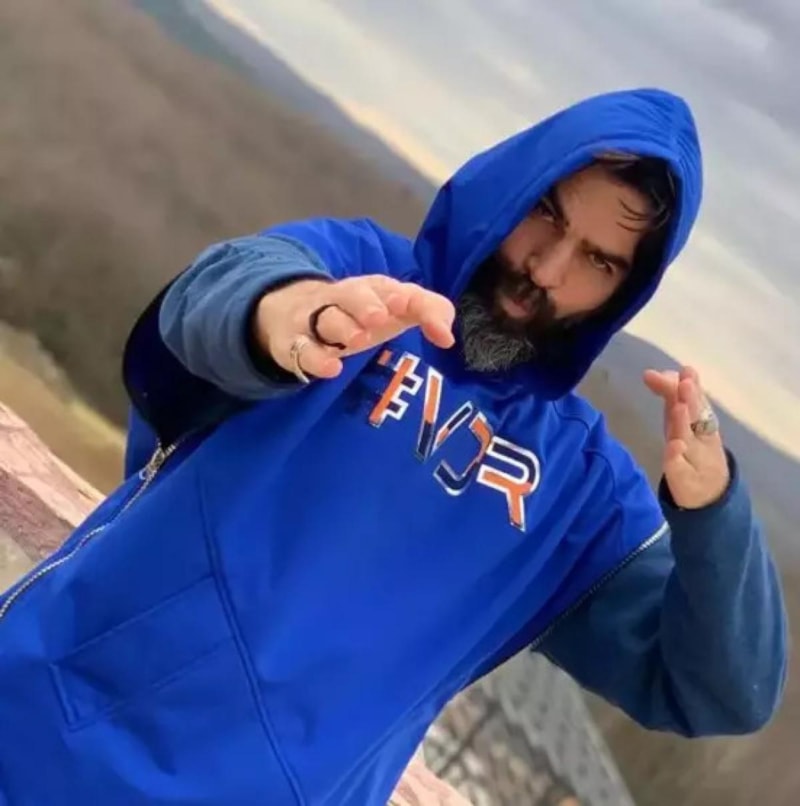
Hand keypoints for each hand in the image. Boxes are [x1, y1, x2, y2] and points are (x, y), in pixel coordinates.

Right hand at [254, 275, 455, 379]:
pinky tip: (331, 368)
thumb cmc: (359, 314)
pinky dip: (315, 359)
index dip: (400, 297)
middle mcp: (342, 299)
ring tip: (357, 340)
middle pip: (351, 294)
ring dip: (341, 327)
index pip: (388, 288)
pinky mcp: (294, 344)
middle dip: (365, 304)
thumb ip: (428, 313)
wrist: (292, 312)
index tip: (406, 307)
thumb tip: (448, 338)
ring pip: (326, 319)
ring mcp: (315, 320)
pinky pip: (302, 350)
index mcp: (370, 288)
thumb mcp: (394, 309)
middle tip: (380, 318)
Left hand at [643, 366, 729, 508]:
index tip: (681, 370)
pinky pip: (680, 468)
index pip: (691, 400)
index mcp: (697, 423)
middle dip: (691, 399)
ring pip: (689, 439)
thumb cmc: (692, 453)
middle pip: (696, 417)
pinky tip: (674, 447)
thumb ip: (672, 397)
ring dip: (684, 423)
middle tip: (686, 381)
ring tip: (679, 408)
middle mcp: (698, 438)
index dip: (685, 386)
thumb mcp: (683, 423)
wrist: (710, 494)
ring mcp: (694, 459)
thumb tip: (655, 372)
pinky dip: (677, 457)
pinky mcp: (685, 479)